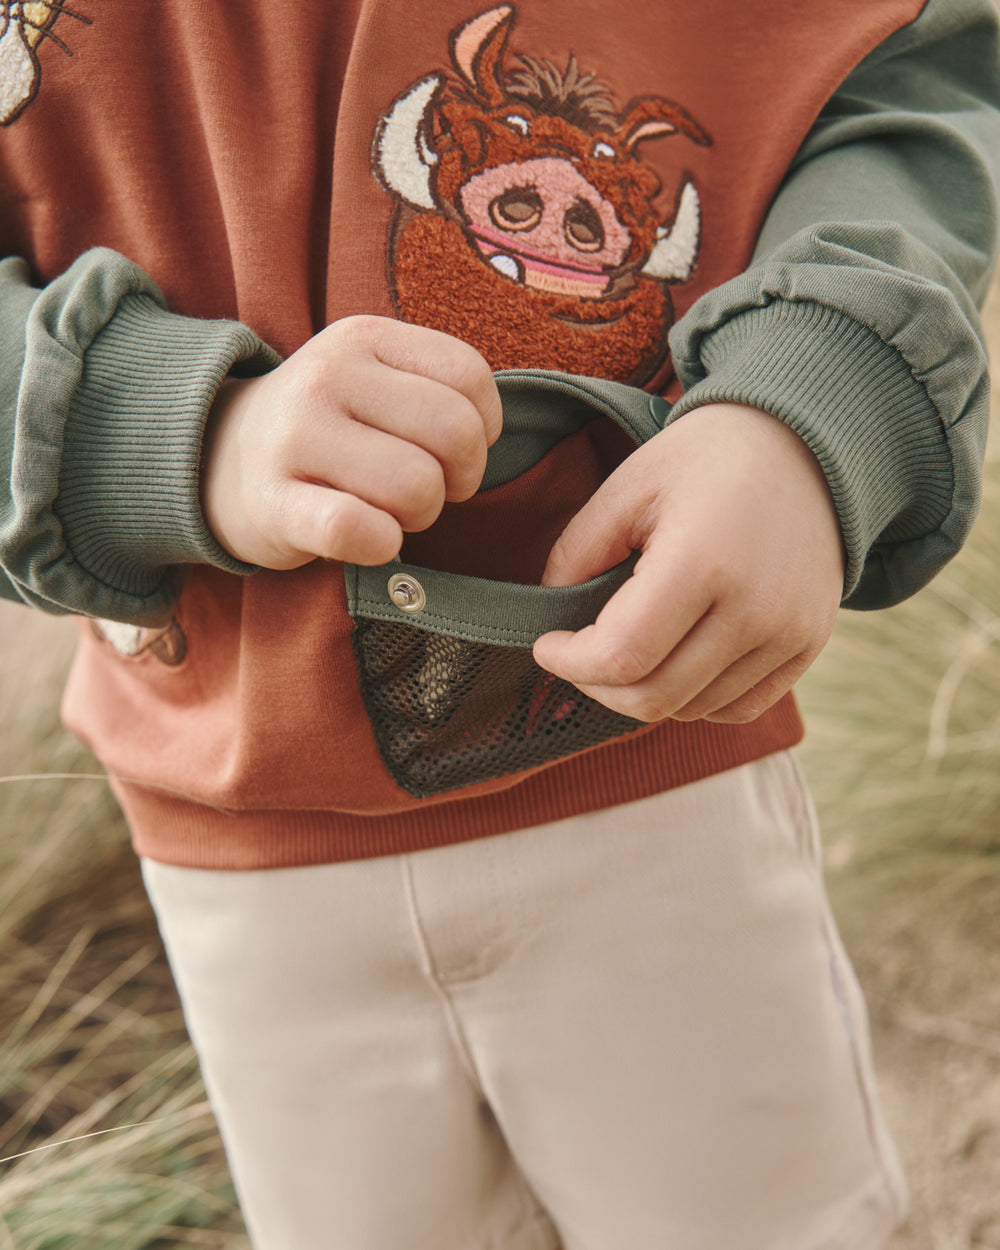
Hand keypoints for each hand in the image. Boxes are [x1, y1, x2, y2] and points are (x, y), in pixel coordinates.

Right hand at [200, 316, 501, 568]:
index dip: (484, 428)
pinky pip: (360, 530)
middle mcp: (327, 377)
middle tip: (426, 490)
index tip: (450, 451)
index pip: (470, 377)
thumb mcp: (373, 378)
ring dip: (420, 516)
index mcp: (364, 338)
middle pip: (455, 435)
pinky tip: (369, 538)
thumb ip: (437, 388)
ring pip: (417, 486)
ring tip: (390, 511)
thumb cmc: (326, 428)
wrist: (217, 461)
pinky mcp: (275, 503)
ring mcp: (294, 438)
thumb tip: (491, 435)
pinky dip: (382, 545)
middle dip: (458, 479)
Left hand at [532, 403, 844, 723]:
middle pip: (654, 697)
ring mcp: (788, 633)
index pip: (622, 656)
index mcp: (701, 561)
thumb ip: (576, 553)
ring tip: (631, 645)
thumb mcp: (627, 487)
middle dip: (597, 686)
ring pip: (690, 709)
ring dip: (645, 691)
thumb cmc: (704, 460)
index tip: (548, 645)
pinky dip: (694, 698)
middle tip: (580, 654)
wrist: (806, 445)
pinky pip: (736, 708)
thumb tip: (550, 614)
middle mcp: (754, 608)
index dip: (570, 664)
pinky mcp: (808, 646)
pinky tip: (676, 658)